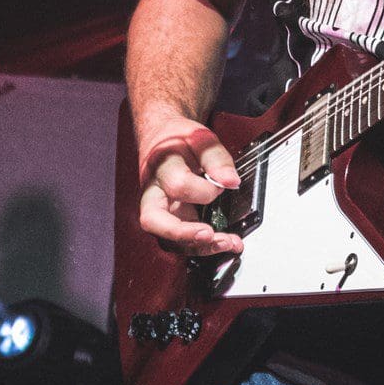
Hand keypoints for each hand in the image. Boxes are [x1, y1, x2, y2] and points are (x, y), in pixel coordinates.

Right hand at [135, 110, 245, 255]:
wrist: (163, 138)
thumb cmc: (180, 139)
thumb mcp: (201, 138)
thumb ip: (217, 158)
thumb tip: (231, 181)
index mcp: (160, 167)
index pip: (178, 185)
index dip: (204, 189)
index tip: (224, 184)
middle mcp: (152, 192)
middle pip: (155, 221)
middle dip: (184, 233)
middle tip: (211, 235)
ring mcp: (158, 210)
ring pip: (167, 238)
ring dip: (197, 246)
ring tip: (227, 243)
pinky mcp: (168, 220)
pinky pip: (180, 240)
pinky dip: (201, 246)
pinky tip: (223, 243)